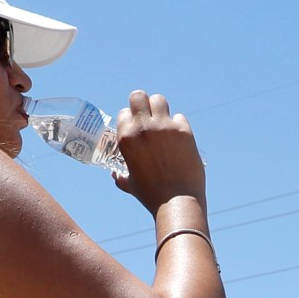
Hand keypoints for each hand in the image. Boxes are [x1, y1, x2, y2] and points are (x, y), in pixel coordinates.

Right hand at [112, 90, 207, 212]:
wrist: (177, 201)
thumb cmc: (150, 195)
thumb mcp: (129, 184)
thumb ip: (120, 176)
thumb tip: (114, 174)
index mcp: (126, 137)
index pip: (124, 112)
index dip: (131, 118)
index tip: (137, 125)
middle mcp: (143, 127)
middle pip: (138, 96)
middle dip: (143, 103)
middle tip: (150, 115)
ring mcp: (164, 127)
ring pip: (159, 100)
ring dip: (161, 108)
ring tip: (164, 120)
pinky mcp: (184, 131)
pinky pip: (179, 117)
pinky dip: (179, 125)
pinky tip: (180, 137)